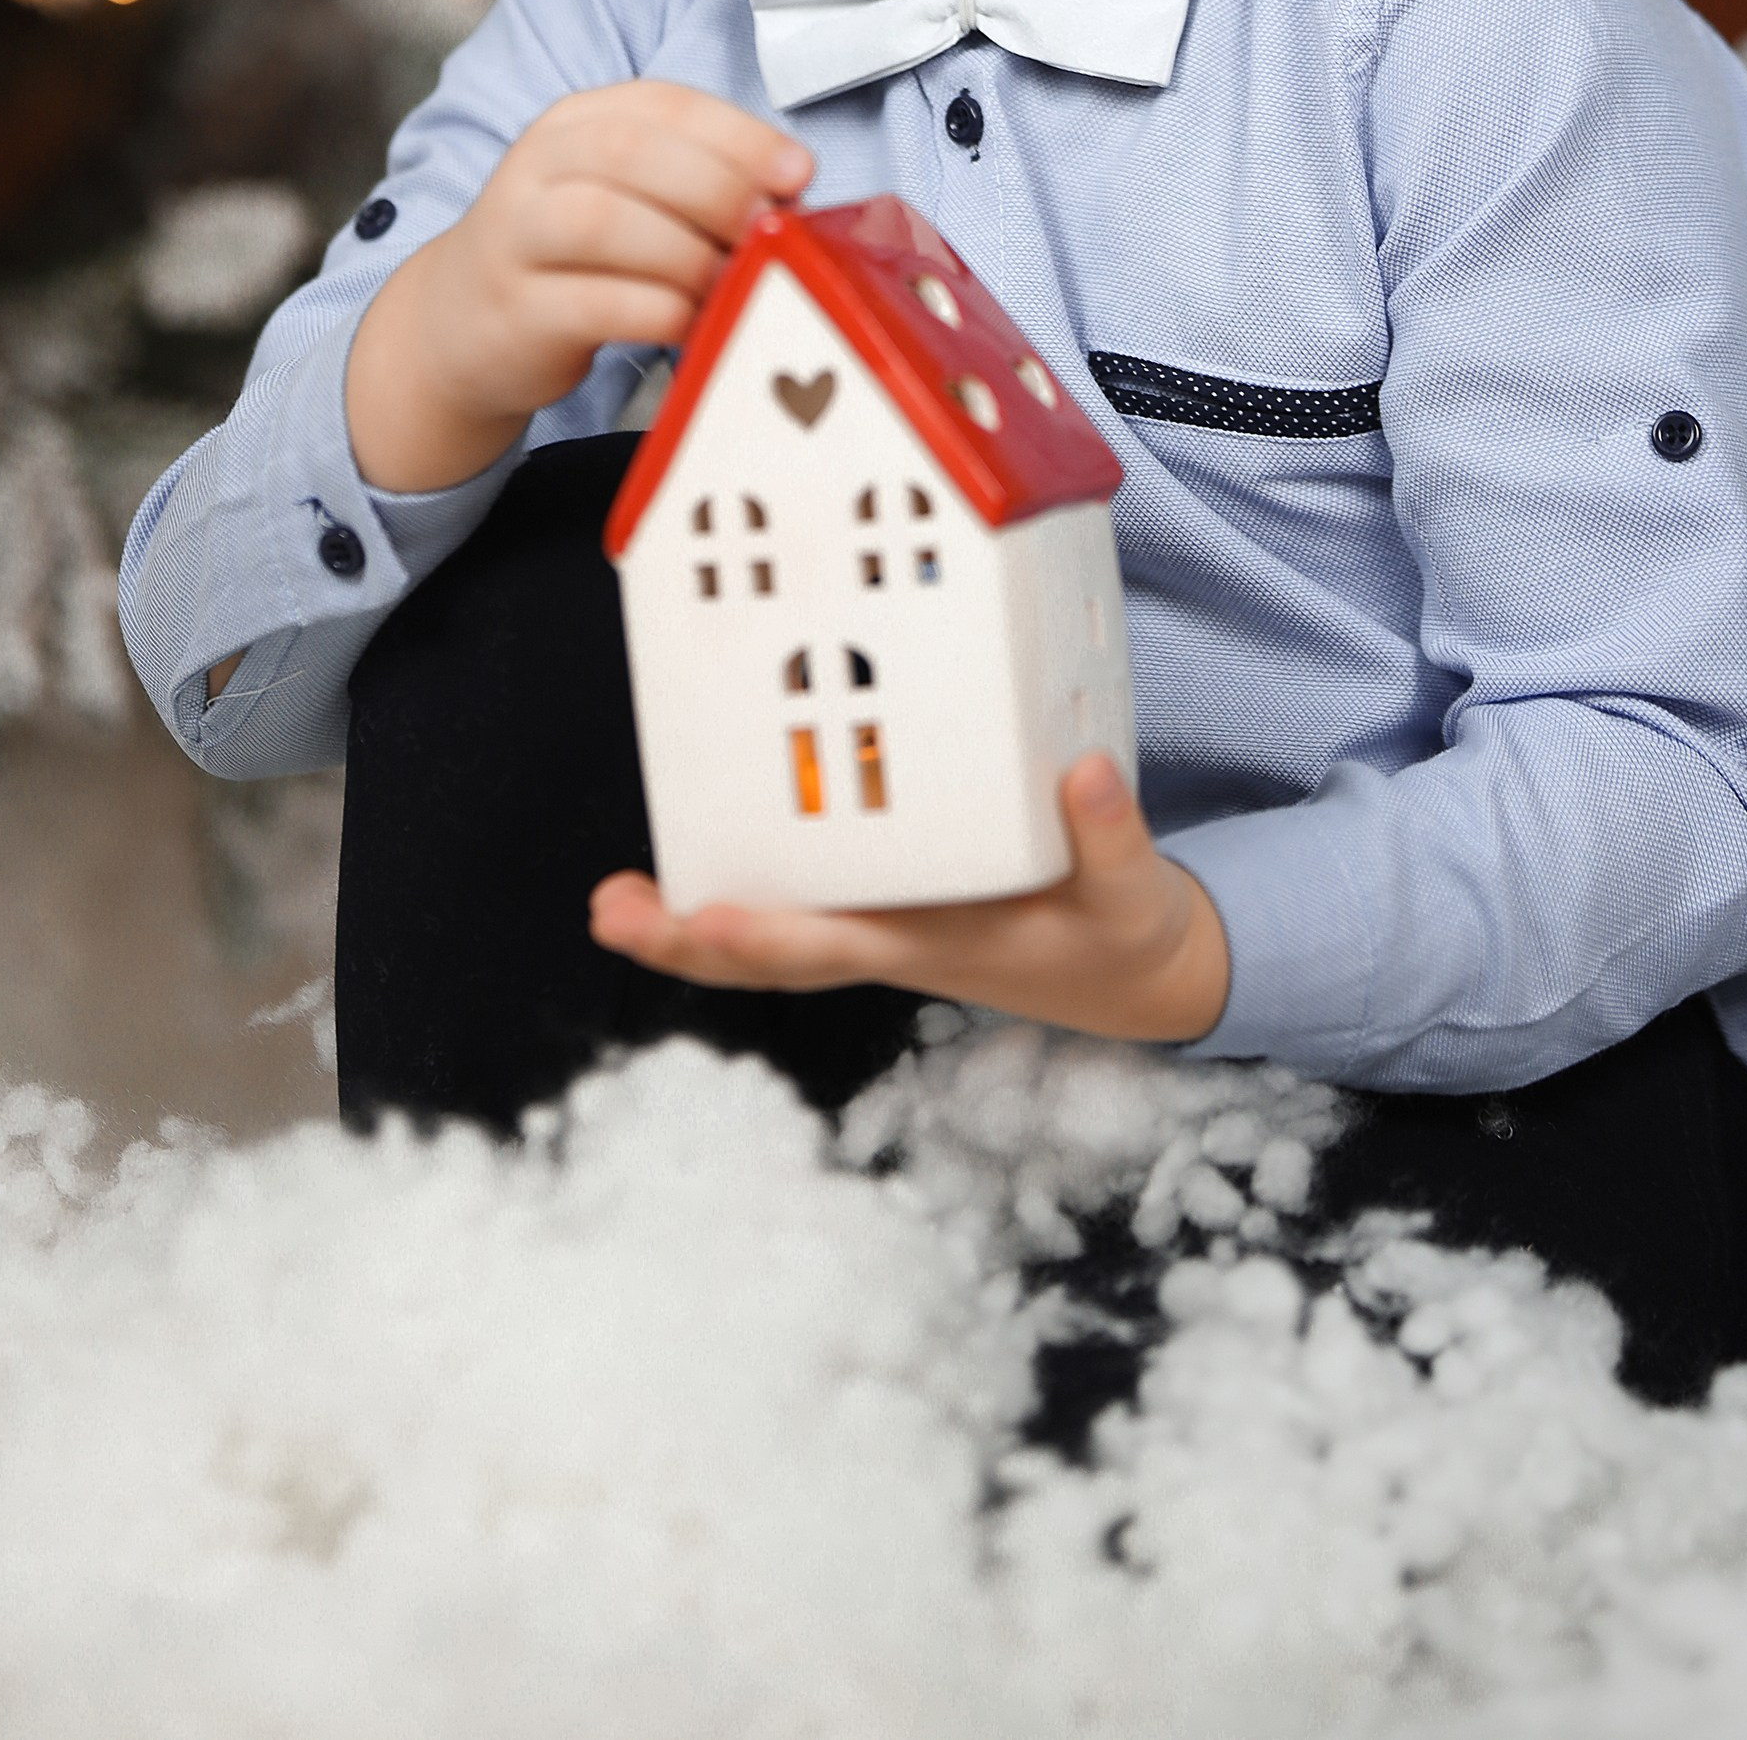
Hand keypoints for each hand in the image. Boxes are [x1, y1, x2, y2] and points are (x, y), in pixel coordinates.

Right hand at [345, 83, 810, 491]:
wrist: (457, 323)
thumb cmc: (569, 255)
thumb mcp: (620, 194)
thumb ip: (692, 181)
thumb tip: (791, 195)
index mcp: (574, 122)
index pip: (663, 103)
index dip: (739, 134)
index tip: (800, 172)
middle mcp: (537, 166)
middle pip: (631, 152)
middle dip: (717, 188)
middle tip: (769, 230)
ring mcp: (516, 237)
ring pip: (603, 221)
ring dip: (686, 252)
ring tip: (731, 280)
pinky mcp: (515, 311)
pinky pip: (593, 303)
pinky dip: (658, 312)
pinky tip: (694, 322)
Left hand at [589, 754, 1230, 1046]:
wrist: (1124, 974)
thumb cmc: (1118, 933)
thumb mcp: (1134, 895)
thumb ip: (1111, 836)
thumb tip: (1081, 772)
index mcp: (938, 944)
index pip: (841, 947)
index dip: (774, 937)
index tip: (716, 921)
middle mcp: (890, 938)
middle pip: (769, 956)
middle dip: (688, 943)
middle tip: (612, 913)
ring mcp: (880, 921)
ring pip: (767, 932)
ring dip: (689, 924)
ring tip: (614, 901)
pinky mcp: (886, 898)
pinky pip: (799, 894)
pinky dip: (740, 881)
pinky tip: (696, 841)